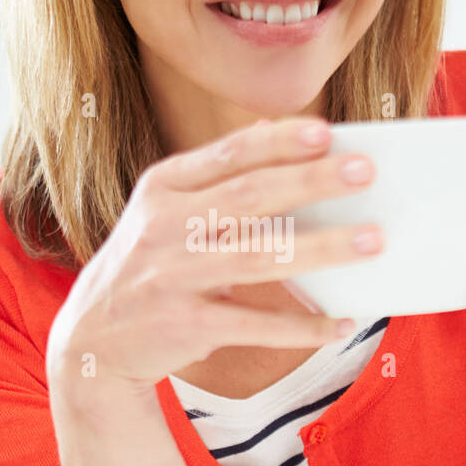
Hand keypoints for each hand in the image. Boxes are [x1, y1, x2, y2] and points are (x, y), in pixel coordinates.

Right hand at [45, 115, 384, 399]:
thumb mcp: (165, 210)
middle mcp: (165, 227)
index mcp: (163, 187)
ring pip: (260, 257)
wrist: (94, 338)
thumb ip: (216, 175)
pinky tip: (342, 323)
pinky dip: (302, 327)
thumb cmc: (150, 263)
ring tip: (372, 240)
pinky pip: (257, 325)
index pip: (229, 154)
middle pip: (251, 197)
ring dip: (322, 248)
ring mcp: (173, 277)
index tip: (328, 132)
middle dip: (312, 182)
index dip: (280, 142)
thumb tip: (277, 127)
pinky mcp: (186, 325)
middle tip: (365, 172)